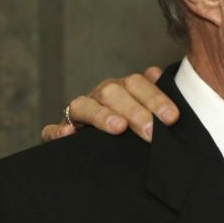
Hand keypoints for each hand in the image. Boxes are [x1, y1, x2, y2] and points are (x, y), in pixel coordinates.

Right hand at [40, 66, 178, 143]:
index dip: (155, 98)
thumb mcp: (146, 111)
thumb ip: (153, 94)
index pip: (137, 84)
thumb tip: (156, 72)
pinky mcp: (60, 133)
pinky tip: (69, 135)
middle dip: (134, 111)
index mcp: (121, 89)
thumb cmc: (131, 127)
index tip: (171, 117)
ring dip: (101, 115)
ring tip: (119, 128)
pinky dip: (57, 132)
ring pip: (83, 105)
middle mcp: (99, 97)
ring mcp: (78, 114)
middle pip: (112, 93)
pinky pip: (51, 130)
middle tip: (151, 131)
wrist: (100, 150)